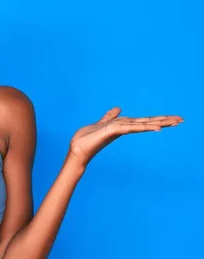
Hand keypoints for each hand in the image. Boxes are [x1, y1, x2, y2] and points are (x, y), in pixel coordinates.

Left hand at [68, 107, 182, 167]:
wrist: (76, 149)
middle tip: (181, 120)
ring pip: (142, 125)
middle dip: (163, 121)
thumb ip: (110, 117)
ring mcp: (119, 131)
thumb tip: (118, 109)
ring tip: (175, 122)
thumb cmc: (87, 139)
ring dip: (158, 123)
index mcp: (122, 126)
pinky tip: (155, 128)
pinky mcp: (112, 132)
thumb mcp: (101, 124)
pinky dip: (143, 127)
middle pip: (146, 123)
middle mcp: (123, 129)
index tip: (172, 118)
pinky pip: (130, 128)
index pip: (142, 121)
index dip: (157, 119)